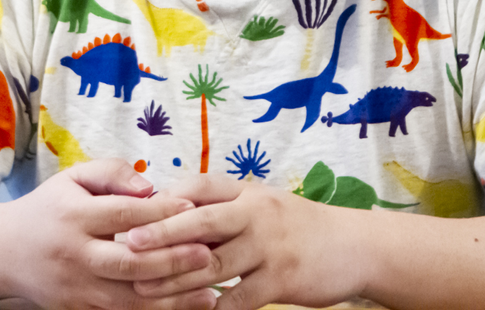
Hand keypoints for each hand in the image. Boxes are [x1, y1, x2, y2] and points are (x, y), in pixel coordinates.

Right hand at [0, 159, 218, 309]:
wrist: (3, 252)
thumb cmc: (48, 208)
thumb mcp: (73, 177)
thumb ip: (112, 172)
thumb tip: (150, 186)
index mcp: (74, 216)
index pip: (124, 214)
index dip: (160, 212)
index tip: (192, 209)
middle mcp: (74, 255)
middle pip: (128, 263)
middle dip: (172, 261)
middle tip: (208, 255)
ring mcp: (75, 289)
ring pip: (127, 300)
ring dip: (170, 300)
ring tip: (208, 295)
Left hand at [126, 175, 365, 309]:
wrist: (354, 246)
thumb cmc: (299, 227)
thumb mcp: (264, 205)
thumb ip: (225, 206)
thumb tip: (173, 207)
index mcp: (249, 193)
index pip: (202, 186)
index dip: (168, 196)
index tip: (134, 209)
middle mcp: (257, 214)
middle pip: (202, 221)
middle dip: (162, 233)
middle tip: (129, 244)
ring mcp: (270, 247)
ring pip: (213, 264)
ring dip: (175, 279)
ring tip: (144, 288)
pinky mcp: (282, 280)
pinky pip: (239, 298)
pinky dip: (214, 309)